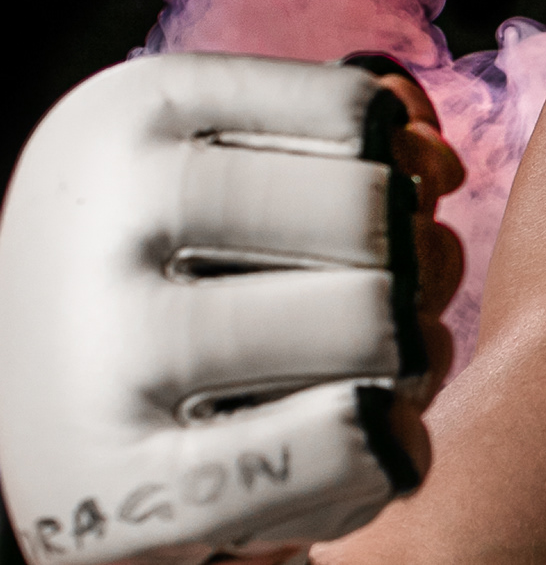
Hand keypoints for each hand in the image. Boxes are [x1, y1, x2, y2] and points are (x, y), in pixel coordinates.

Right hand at [0, 53, 464, 564]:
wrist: (58, 443)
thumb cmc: (186, 286)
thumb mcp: (238, 176)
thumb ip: (350, 139)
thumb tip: (434, 160)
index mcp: (129, 110)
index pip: (352, 111)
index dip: (404, 164)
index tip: (374, 208)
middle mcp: (103, 215)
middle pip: (367, 215)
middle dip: (414, 264)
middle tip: (394, 304)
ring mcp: (107, 351)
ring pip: (368, 322)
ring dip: (414, 356)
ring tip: (383, 372)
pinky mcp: (135, 487)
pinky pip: (345, 442)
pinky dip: (393, 444)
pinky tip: (373, 439)